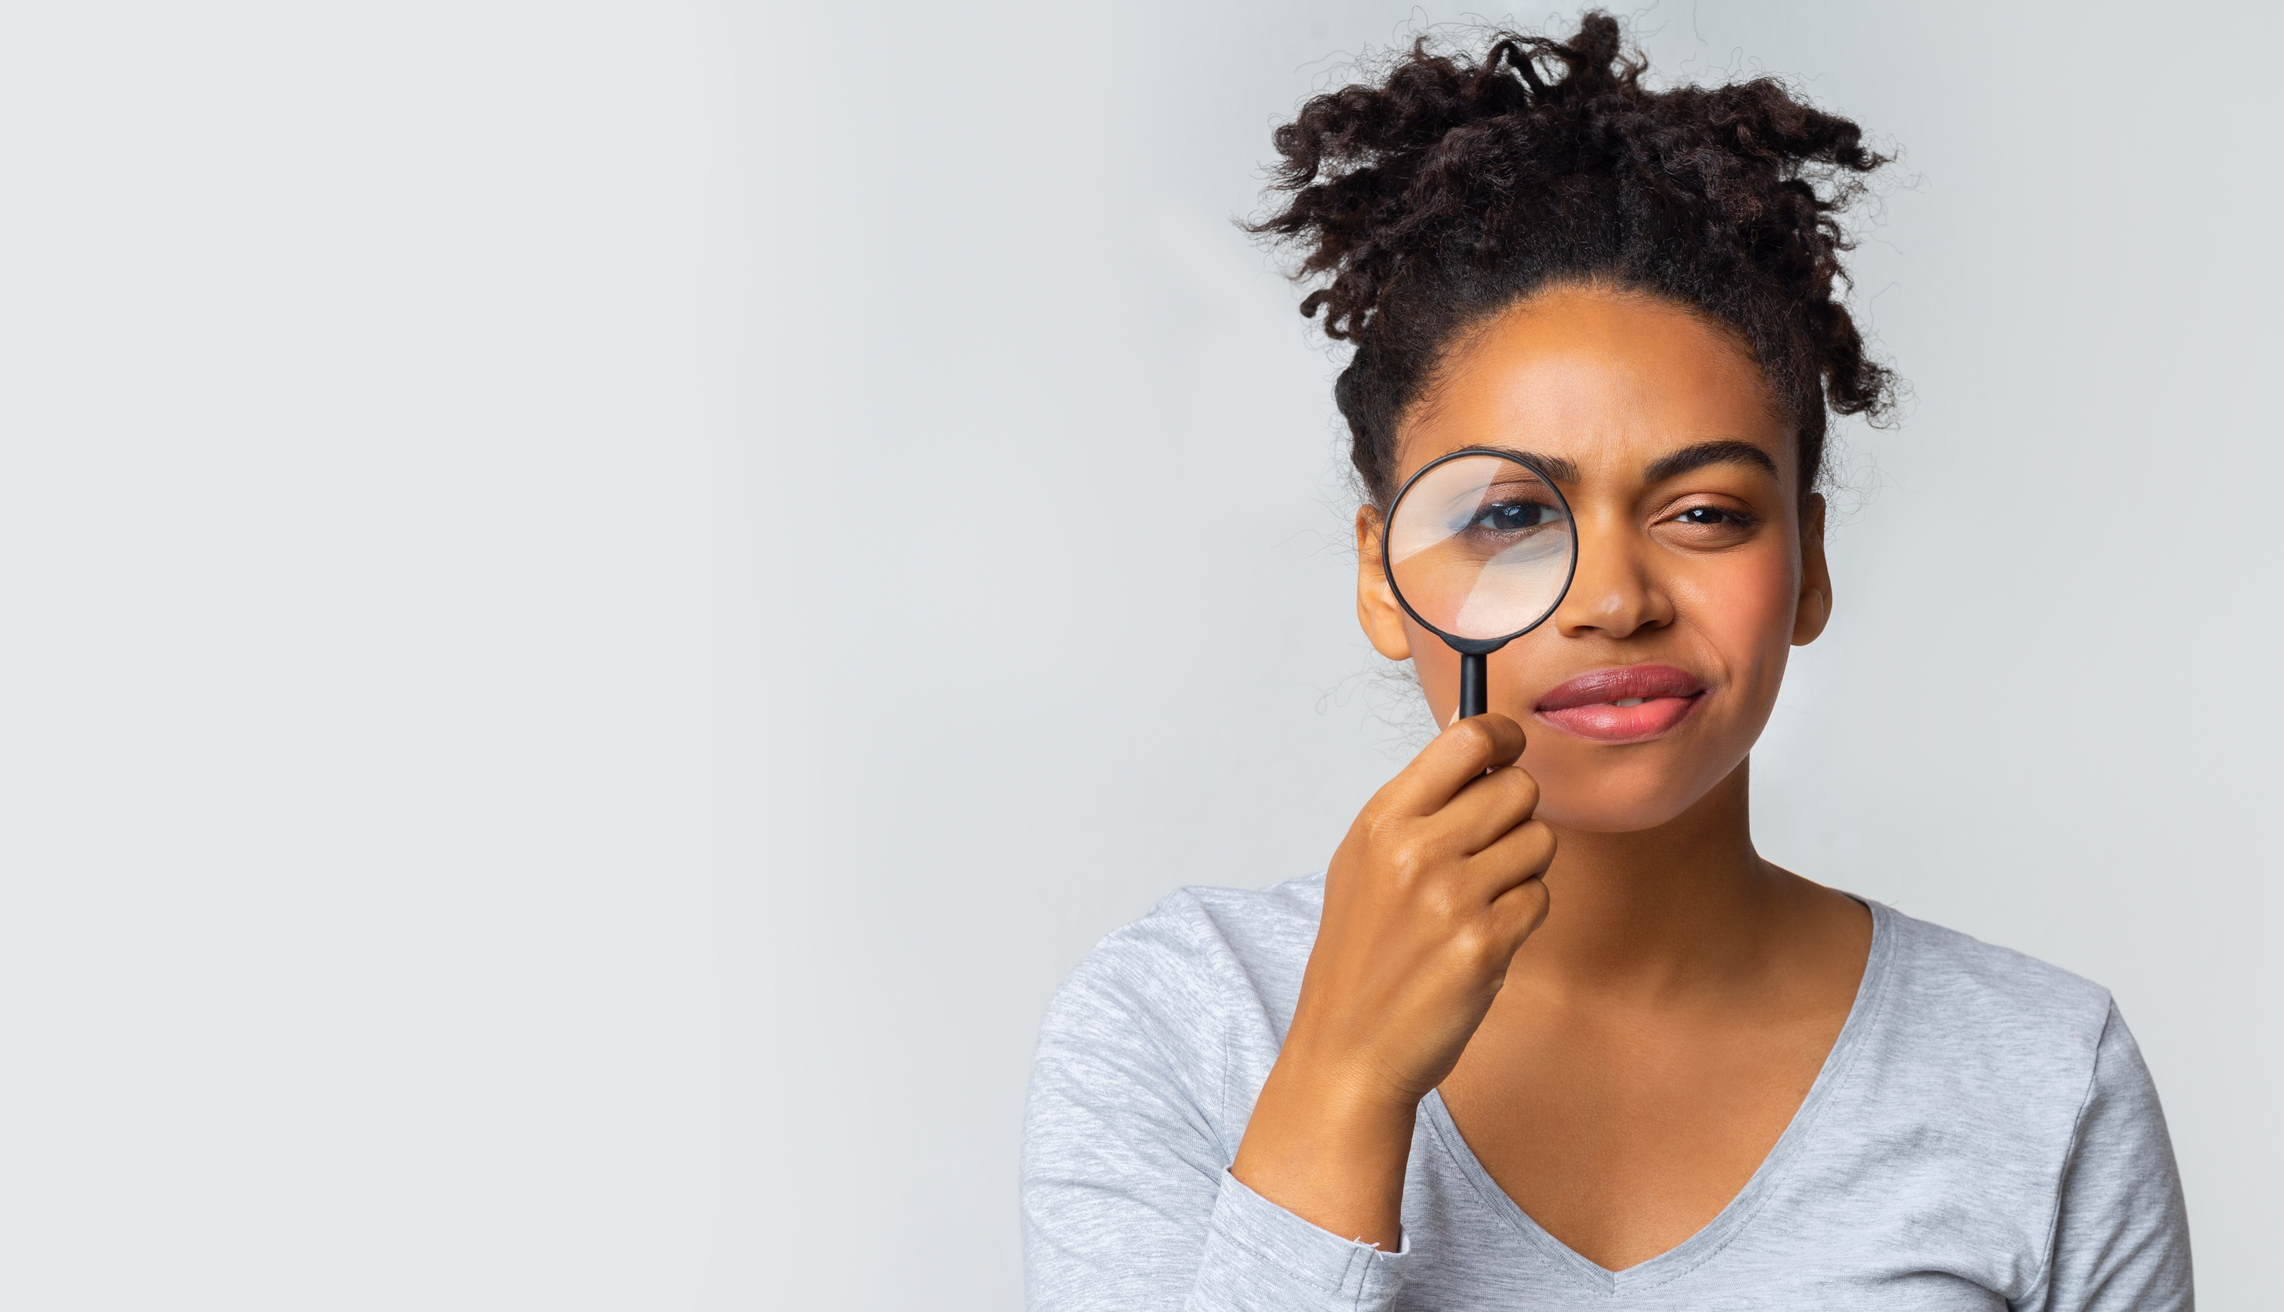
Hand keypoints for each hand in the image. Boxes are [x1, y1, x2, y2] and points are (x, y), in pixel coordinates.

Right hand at [1230, 714, 1553, 1246]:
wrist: (1349, 1049)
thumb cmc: (1361, 955)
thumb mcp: (1363, 862)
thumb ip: (1418, 803)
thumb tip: (1477, 735)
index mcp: (1382, 820)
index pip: (1468, 738)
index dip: (1503, 738)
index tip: (1508, 752)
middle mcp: (1416, 850)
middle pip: (1518, 789)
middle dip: (1515, 817)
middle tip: (1486, 852)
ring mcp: (1452, 897)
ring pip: (1539, 843)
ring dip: (1521, 871)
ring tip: (1477, 903)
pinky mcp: (1485, 944)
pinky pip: (1539, 899)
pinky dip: (1520, 918)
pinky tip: (1481, 940)